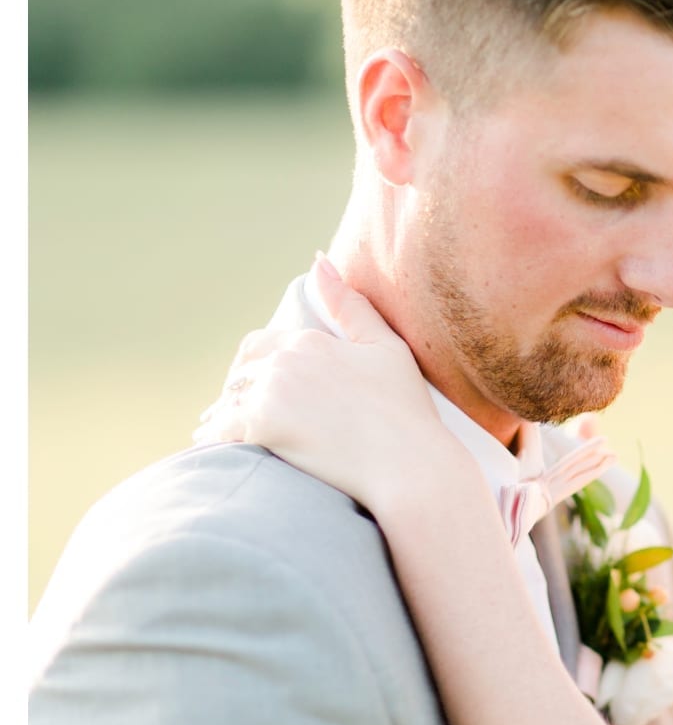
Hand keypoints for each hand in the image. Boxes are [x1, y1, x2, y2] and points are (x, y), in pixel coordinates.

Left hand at [193, 254, 471, 514]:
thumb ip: (350, 306)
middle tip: (231, 408)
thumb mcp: (387, 348)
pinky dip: (215, 438)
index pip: (263, 344)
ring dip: (222, 414)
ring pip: (230, 400)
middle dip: (236, 387)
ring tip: (216, 430)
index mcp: (311, 340)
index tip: (252, 380)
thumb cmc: (404, 410)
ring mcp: (270, 393)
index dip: (256, 363)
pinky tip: (213, 447)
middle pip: (243, 371)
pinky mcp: (261, 428)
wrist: (407, 463)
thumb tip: (318, 261)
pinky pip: (223, 431)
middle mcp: (285, 361)